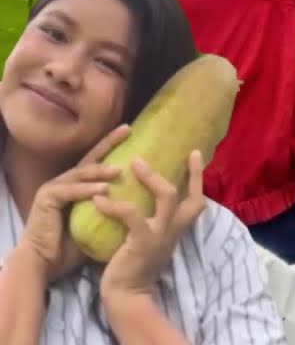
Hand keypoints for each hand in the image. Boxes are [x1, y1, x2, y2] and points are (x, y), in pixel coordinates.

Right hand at [14, 124, 128, 283]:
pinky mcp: (46, 199)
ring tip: (119, 169)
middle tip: (127, 130)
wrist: (46, 264)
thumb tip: (148, 202)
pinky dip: (86, 190)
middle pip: (90, 159)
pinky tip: (103, 189)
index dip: (114, 146)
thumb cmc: (74, 246)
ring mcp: (53, 188)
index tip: (133, 131)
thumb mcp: (102, 223)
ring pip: (80, 174)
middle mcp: (65, 182)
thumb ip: (117, 209)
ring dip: (100, 170)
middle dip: (109, 144)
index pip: (99, 161)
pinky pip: (69, 192)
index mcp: (78, 185)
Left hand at [96, 151, 205, 299]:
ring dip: (151, 178)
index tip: (195, 153)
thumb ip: (154, 220)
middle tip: (160, 155)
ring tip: (134, 164)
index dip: (198, 176)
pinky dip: (113, 205)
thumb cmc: (135, 265)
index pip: (197, 199)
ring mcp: (160, 235)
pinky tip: (98, 200)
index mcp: (177, 228)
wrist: (127, 295)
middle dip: (181, 172)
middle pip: (190, 196)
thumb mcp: (152, 239)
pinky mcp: (142, 242)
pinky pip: (131, 215)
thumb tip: (143, 195)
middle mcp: (174, 230)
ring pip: (167, 197)